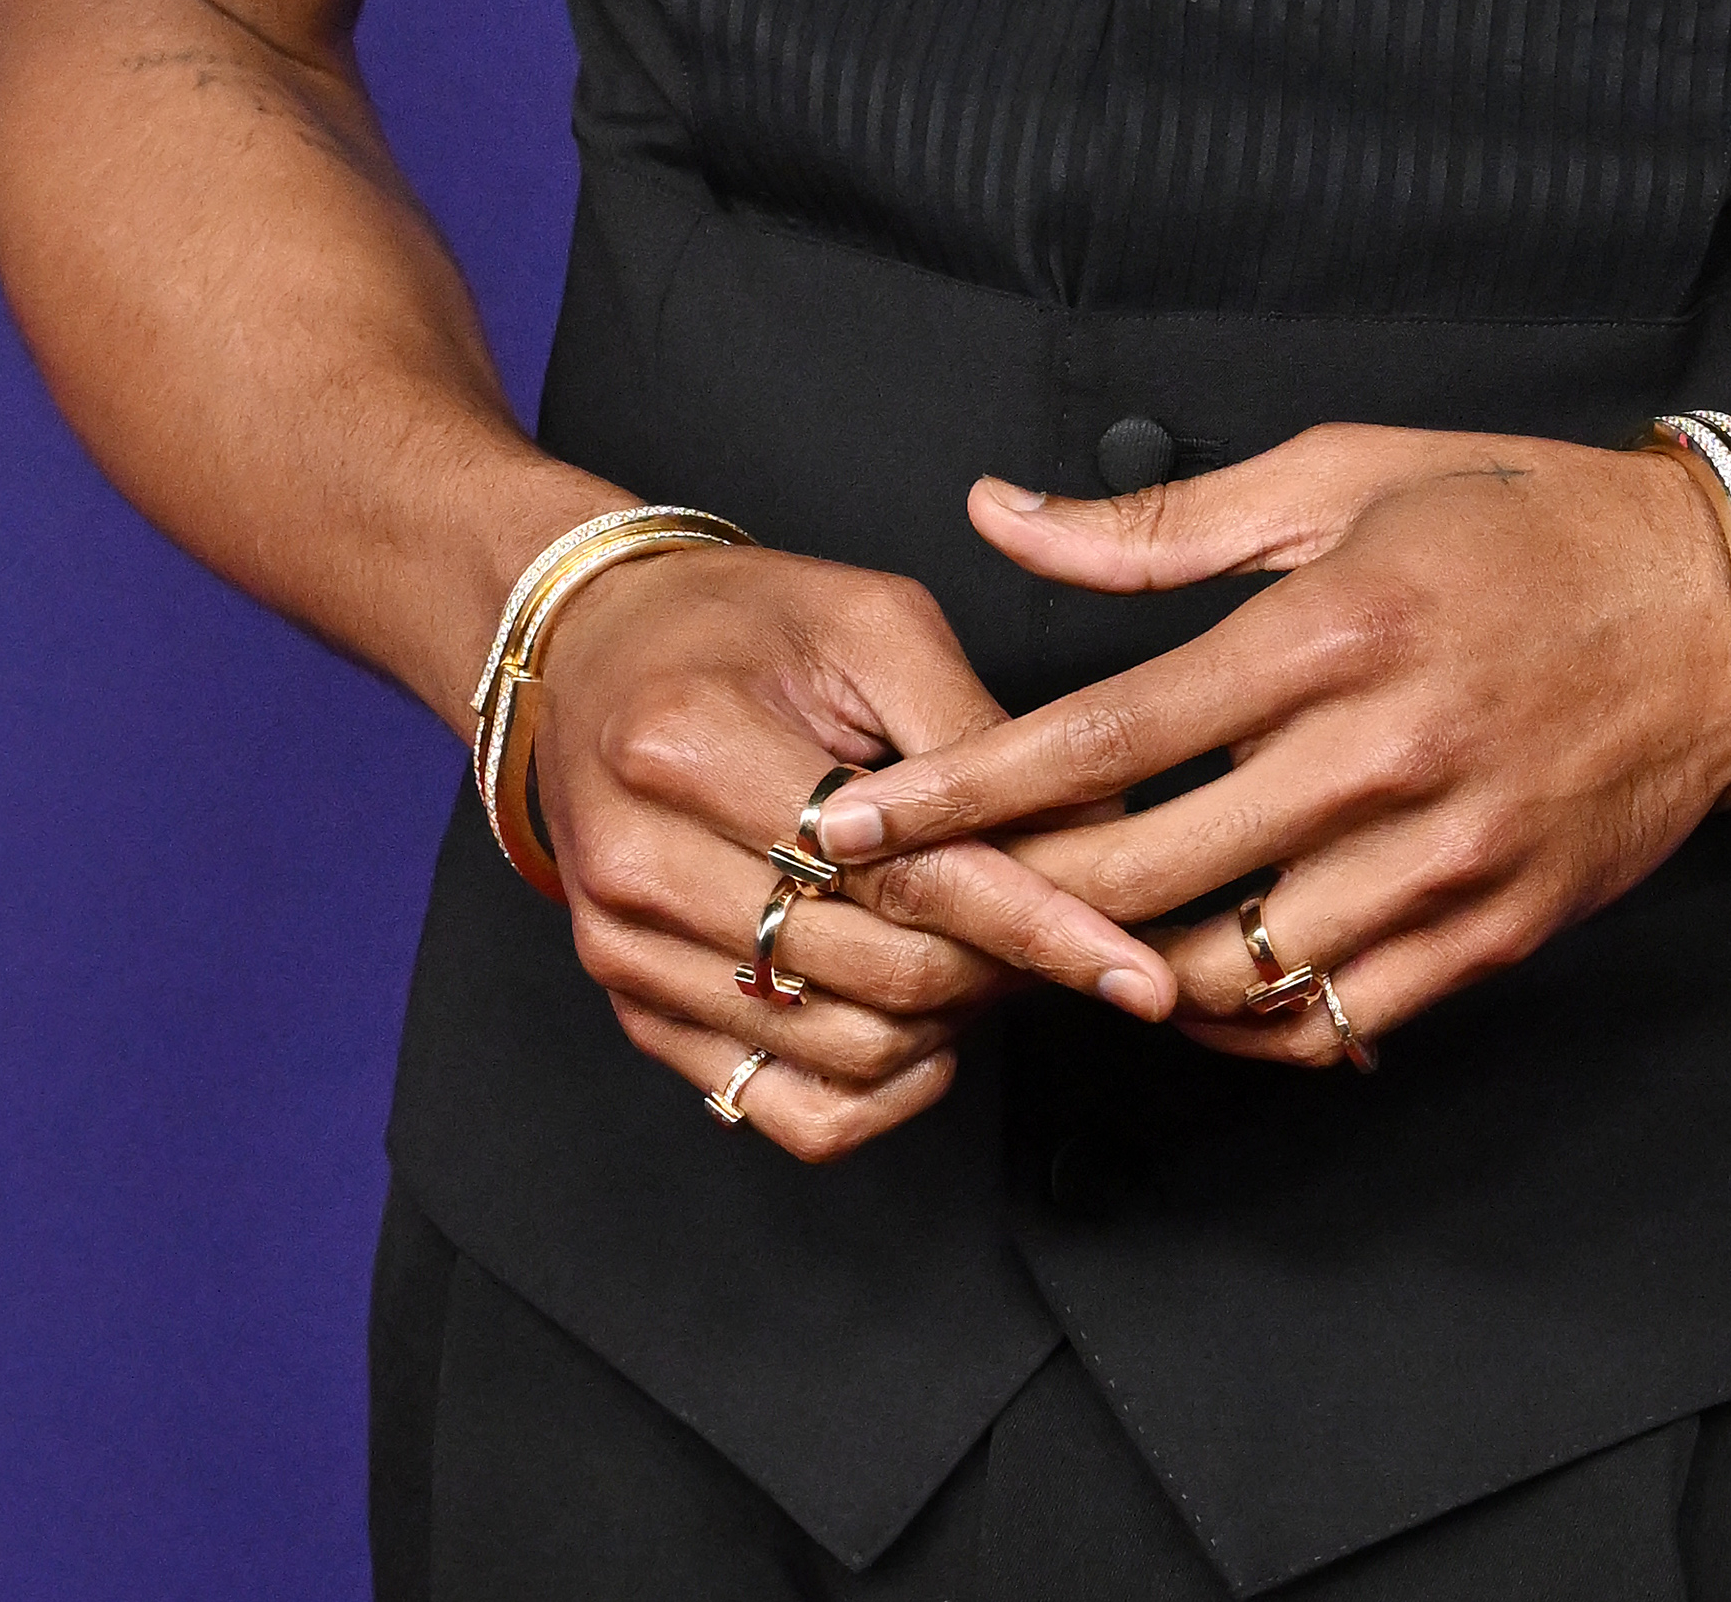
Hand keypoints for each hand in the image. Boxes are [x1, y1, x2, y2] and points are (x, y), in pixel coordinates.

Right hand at [523, 539, 1177, 1159]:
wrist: (595, 647)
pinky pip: (780, 1111)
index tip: (1136, 968)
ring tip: (993, 954)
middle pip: (881, 974)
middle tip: (1074, 931)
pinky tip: (923, 1034)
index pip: (904, 873)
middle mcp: (645, 864)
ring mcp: (628, 953)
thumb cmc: (739, 621)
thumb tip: (1095, 828)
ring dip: (952, 1025)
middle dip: (1004, 968)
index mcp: (694, 745)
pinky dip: (877, 1094)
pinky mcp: (634, 1008)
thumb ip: (973, 728)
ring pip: (845, 1052)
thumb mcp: (868, 620)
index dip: (1037, 924)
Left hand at [817, 427, 1730, 1070]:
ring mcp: (1439, 856)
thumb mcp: (1341, 474)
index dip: (963, 790)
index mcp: (1326, 627)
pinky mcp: (1494, 929)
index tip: (858, 823)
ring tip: (1045, 952)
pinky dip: (1241, 1023)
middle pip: (1140, 875)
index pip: (1101, 736)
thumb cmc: (1522, 516)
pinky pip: (1332, 1018)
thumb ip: (1162, 520)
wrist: (1717, 604)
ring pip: (1226, 972)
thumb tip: (1002, 515)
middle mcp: (1377, 753)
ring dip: (1116, 975)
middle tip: (910, 912)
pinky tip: (1189, 988)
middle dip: (1003, 903)